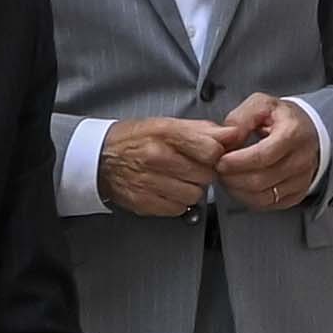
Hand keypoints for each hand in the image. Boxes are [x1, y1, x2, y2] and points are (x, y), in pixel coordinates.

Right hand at [101, 116, 237, 220]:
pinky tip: (167, 190)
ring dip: (191, 189)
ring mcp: (149, 182)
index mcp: (165, 134)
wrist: (99, 158)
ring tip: (177, 178)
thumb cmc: (134, 139)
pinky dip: (177, 202)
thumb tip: (232, 133)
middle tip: (190, 166)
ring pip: (194, 195)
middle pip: (206, 175)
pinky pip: (178, 209)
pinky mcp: (144, 202)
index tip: (211, 155)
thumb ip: (202, 129)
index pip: (211, 150)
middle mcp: (157, 157)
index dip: (216, 154)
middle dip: (203, 172)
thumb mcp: (166, 124)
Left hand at [207, 97, 323, 214]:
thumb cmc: (282, 118)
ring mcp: (301, 180)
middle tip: (219, 170)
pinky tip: (241, 186)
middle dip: (233, 178)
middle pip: (260, 180)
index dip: (237, 162)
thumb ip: (241, 119)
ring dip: (238, 190)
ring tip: (228, 177)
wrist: (307, 130)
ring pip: (263, 196)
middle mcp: (301, 160)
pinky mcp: (297, 194)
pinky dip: (249, 198)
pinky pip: (268, 204)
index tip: (220, 161)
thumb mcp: (261, 104)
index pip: (262, 156)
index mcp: (292, 134)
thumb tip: (228, 139)